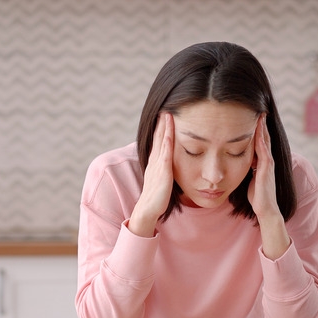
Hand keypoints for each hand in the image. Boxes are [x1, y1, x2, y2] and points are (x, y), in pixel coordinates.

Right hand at [129, 112, 174, 236]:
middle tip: (165, 108)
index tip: (165, 115)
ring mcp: (157, 165)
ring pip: (161, 142)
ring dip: (164, 128)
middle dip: (162, 123)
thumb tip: (170, 166)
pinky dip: (167, 142)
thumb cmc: (156, 198)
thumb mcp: (161, 180)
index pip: (158, 141)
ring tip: (168, 114)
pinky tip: (170, 133)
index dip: (161, 128)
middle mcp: (154, 161)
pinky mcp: (162, 172)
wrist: (147, 209)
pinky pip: (165, 154)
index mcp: (154, 162)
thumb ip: (165, 171)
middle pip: (158, 138)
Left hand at [248, 114, 280, 219]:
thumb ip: (247, 168)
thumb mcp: (249, 177)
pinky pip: (264, 152)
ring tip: (260, 115)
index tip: (252, 116)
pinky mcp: (266, 170)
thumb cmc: (256, 196)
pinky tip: (258, 132)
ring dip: (262, 128)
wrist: (265, 209)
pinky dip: (261, 141)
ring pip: (265, 142)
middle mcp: (267, 160)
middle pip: (264, 137)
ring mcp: (268, 164)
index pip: (259, 141)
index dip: (256, 129)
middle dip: (261, 124)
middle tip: (258, 109)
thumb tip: (236, 162)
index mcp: (262, 161)